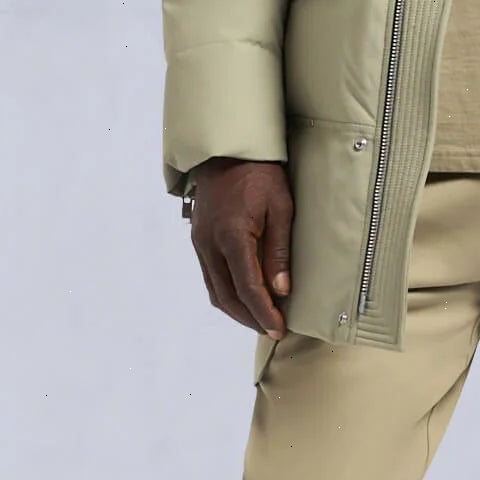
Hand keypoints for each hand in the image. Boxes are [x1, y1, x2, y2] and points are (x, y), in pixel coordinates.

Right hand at [187, 158, 292, 336]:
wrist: (226, 150)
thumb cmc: (259, 174)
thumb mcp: (280, 208)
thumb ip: (279, 251)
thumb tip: (281, 290)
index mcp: (232, 236)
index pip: (248, 288)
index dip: (264, 313)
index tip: (279, 328)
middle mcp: (209, 244)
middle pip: (227, 296)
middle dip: (250, 318)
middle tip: (272, 329)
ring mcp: (200, 242)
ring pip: (215, 290)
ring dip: (236, 310)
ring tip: (259, 318)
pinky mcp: (198, 239)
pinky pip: (210, 276)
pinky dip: (226, 293)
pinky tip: (242, 297)